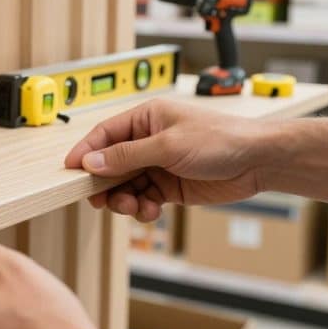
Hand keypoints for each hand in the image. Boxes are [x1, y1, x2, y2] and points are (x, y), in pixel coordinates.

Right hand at [65, 99, 270, 220]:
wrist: (258, 161)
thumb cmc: (221, 140)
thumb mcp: (168, 146)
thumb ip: (127, 155)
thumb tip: (93, 162)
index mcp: (146, 118)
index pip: (104, 135)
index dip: (85, 153)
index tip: (69, 171)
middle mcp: (149, 140)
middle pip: (111, 164)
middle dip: (105, 184)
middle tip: (102, 200)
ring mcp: (158, 164)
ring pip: (125, 185)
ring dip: (124, 199)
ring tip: (134, 207)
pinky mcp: (170, 185)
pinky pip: (143, 198)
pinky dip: (142, 208)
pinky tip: (151, 210)